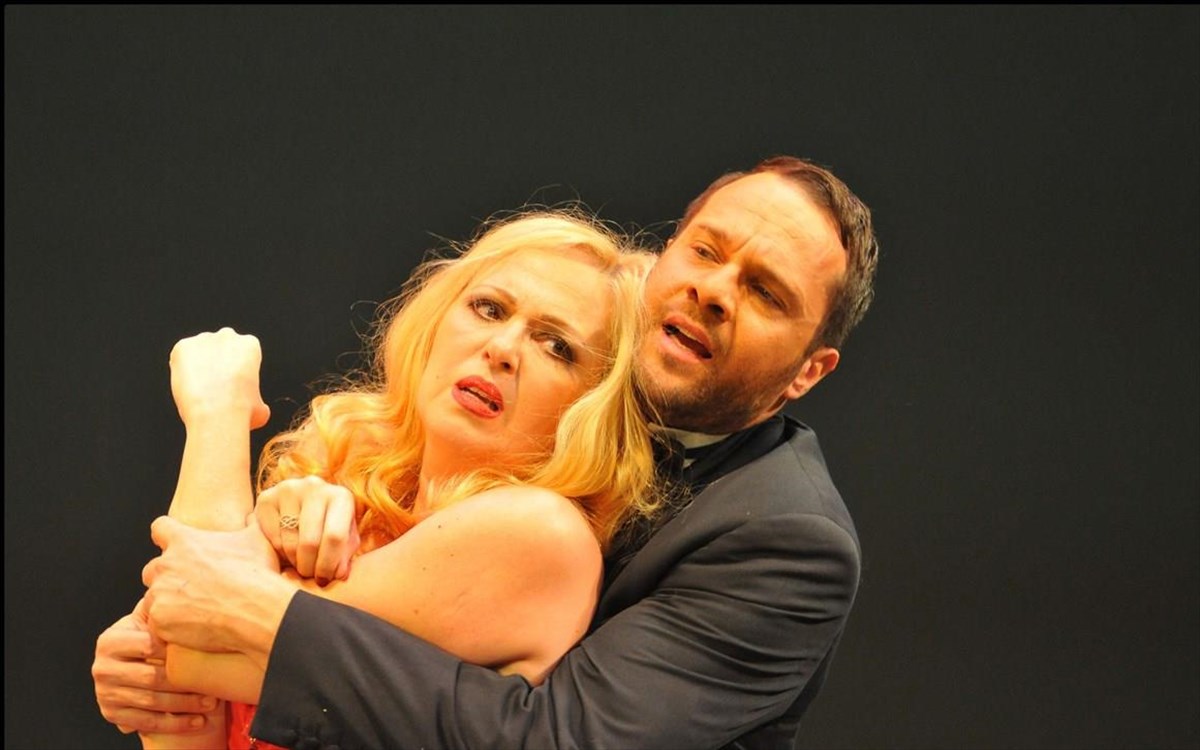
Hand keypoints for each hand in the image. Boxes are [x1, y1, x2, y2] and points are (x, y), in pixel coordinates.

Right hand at [92, 605, 218, 734]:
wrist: (129, 661)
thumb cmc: (150, 635)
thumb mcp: (149, 617)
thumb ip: (161, 604)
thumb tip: (186, 580)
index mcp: (111, 640)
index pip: (147, 646)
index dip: (174, 650)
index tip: (202, 652)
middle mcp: (102, 668)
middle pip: (151, 678)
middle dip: (186, 686)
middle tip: (214, 689)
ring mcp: (105, 693)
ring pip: (151, 703)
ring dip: (184, 706)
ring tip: (211, 705)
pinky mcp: (112, 713)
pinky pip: (146, 723)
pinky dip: (174, 724)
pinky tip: (197, 722)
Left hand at [141, 517, 290, 658]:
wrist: (256, 611)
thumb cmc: (256, 574)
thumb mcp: (257, 540)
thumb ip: (251, 523)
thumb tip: (255, 515)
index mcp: (184, 542)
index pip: (160, 529)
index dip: (166, 536)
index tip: (175, 546)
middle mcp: (165, 565)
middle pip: (153, 569)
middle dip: (167, 578)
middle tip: (192, 589)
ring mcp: (159, 594)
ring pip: (154, 599)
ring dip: (169, 604)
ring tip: (196, 612)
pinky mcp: (158, 620)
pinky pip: (158, 623)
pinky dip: (171, 627)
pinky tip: (193, 628)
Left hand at [169, 327, 269, 428]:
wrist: (217, 416)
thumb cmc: (240, 411)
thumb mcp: (261, 406)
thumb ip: (256, 398)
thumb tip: (256, 407)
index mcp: (250, 345)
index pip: (242, 349)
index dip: (236, 366)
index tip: (233, 379)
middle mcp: (227, 337)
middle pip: (219, 344)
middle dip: (217, 360)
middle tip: (215, 383)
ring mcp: (203, 340)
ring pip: (198, 350)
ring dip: (198, 364)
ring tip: (199, 387)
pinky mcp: (182, 347)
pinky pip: (180, 355)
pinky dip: (181, 368)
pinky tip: (187, 385)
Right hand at [256, 476, 359, 582]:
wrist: (301, 504)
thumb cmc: (329, 526)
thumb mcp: (344, 539)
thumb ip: (345, 556)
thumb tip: (339, 575)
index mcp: (341, 496)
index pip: (335, 536)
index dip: (328, 564)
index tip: (324, 579)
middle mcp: (315, 487)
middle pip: (310, 541)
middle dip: (309, 567)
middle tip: (309, 576)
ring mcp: (289, 489)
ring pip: (290, 541)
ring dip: (294, 561)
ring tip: (299, 563)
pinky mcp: (267, 497)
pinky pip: (272, 536)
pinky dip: (278, 550)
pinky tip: (286, 550)